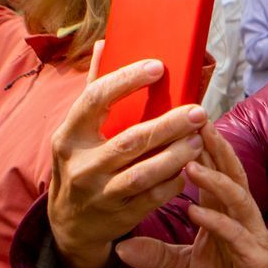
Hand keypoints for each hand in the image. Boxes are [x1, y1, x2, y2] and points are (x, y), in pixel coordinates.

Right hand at [48, 47, 209, 267]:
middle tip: (199, 110)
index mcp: (69, 135)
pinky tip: (190, 167)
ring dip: (176, 154)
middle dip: (168, 124)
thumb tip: (105, 44)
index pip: (95, 99)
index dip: (126, 80)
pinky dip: (173, 182)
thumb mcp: (78, 130)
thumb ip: (95, 88)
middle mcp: (80, 164)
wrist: (69, 222)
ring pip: (143, 173)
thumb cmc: (81, 162)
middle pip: (130, 140)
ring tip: (199, 138)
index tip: (158, 66)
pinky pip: (152, 197)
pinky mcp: (117, 215)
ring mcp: (98, 193)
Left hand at [114, 121, 267, 267]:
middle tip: (191, 120)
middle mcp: (238, 211)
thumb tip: (119, 249)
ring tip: (189, 163)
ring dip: (213, 178)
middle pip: (228, 170)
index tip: (174, 121)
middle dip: (211, 145)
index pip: (211, 168)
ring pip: (234, 195)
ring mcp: (248, 230)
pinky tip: (197, 210)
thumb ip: (156, 254)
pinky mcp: (253, 253)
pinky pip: (234, 232)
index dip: (196, 145)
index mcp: (222, 208)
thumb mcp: (184, 265)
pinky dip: (216, 220)